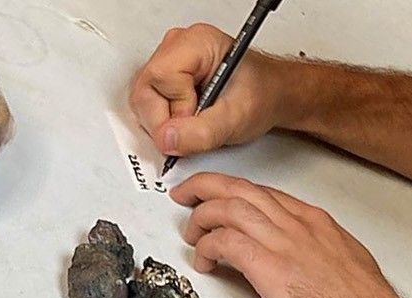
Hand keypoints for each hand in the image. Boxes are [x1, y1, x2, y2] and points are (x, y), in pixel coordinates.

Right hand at [129, 23, 297, 155]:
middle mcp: (176, 47)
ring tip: (197, 119)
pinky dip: (166, 120)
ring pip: (143, 100)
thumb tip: (166, 139)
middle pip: (145, 91)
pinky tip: (189, 118)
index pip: (159, 79)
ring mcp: (167, 61)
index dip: (174, 109)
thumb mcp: (235, 118)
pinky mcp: (163, 77)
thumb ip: (201, 132)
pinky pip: (148, 105)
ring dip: (166, 122)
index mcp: (195, 43)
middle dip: (166, 120)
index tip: (197, 118)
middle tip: (196, 124)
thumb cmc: (259, 95)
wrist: (268, 97)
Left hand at [170, 173, 411, 297]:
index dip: (233, 190)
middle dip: (207, 186)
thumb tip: (292, 251)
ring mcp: (284, 242)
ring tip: (191, 232)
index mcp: (314, 221)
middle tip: (186, 194)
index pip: (263, 192)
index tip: (216, 194)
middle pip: (240, 189)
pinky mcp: (270, 267)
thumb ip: (313, 248)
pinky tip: (203, 261)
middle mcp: (297, 224)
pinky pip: (225, 243)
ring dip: (202, 217)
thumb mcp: (341, 260)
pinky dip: (206, 248)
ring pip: (228, 208)